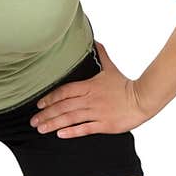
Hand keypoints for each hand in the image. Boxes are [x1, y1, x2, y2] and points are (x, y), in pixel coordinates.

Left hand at [29, 41, 147, 136]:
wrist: (142, 99)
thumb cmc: (125, 85)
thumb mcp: (110, 68)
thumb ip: (101, 56)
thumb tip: (95, 40)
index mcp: (89, 86)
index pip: (64, 91)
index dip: (50, 98)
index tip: (39, 104)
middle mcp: (90, 100)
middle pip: (63, 106)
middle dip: (46, 114)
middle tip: (33, 121)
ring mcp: (97, 113)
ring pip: (71, 118)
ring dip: (54, 124)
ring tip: (41, 129)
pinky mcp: (105, 125)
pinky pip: (85, 129)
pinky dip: (72, 132)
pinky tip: (60, 134)